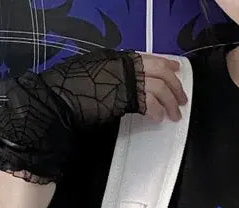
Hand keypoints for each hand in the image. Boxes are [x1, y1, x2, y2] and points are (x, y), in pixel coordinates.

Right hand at [0, 48, 187, 181]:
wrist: (56, 100)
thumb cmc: (70, 90)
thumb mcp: (94, 76)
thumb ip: (113, 77)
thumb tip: (128, 85)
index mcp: (115, 57)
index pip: (147, 57)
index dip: (165, 64)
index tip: (176, 71)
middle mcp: (122, 64)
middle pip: (159, 71)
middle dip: (175, 86)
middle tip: (182, 100)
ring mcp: (124, 79)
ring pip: (159, 87)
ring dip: (170, 103)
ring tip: (174, 116)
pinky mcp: (124, 97)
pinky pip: (149, 102)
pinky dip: (157, 111)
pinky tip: (159, 119)